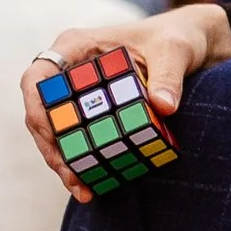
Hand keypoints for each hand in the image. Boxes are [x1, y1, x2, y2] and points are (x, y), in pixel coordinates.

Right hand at [23, 7, 230, 199]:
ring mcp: (79, 94)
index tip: (53, 138)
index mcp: (76, 46)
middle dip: (54, 149)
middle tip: (74, 178)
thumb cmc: (178, 38)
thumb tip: (164, 105)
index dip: (38, 109)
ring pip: (58, 133)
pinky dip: (85, 162)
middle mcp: (69, 70)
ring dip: (67, 163)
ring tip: (84, 192)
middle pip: (43, 114)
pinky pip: (80, 140)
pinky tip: (95, 187)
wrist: (192, 44)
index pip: (38, 78)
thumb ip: (169, 76)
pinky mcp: (94, 113)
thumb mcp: (175, 51)